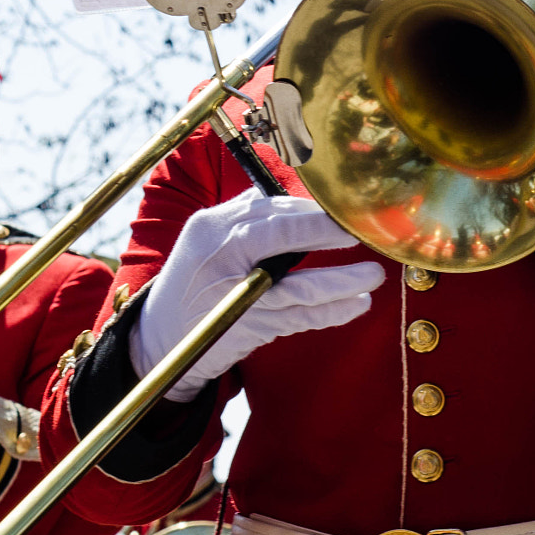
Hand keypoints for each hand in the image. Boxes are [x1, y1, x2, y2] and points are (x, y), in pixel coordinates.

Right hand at [130, 192, 384, 401]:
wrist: (160, 338)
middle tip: (364, 232)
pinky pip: (298, 319)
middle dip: (328, 233)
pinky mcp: (246, 329)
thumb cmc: (196, 280)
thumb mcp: (208, 237)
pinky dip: (331, 313)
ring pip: (299, 287)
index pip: (269, 209)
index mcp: (212, 226)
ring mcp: (234, 296)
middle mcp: (220, 255)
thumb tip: (298, 196)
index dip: (311, 211)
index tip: (345, 209)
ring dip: (342, 281)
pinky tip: (357, 305)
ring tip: (374, 276)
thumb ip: (248, 215)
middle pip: (282, 237)